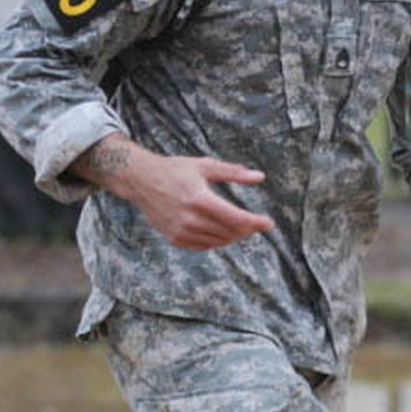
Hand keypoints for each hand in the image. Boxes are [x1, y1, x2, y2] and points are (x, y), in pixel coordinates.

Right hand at [81, 136, 275, 250]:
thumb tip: (259, 177)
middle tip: (256, 223)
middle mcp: (190, 218)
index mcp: (199, 198)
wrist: (142, 181)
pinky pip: (203, 246)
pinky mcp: (174, 238)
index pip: (235, 218)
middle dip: (247, 229)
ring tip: (241, 227)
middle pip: (229, 232)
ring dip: (233, 236)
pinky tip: (222, 233)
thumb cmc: (175, 170)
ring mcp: (181, 231)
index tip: (269, 223)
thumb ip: (233, 173)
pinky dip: (217, 242)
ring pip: (217, 241)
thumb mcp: (204, 165)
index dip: (255, 222)